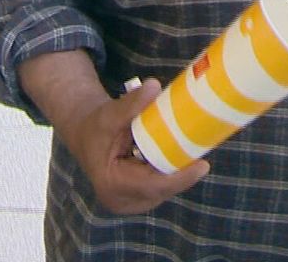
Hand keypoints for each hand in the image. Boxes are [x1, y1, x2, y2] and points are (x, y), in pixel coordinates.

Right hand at [62, 78, 210, 214]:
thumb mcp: (110, 113)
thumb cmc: (95, 125)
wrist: (84, 134)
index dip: (180, 178)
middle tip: (202, 147)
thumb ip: (131, 103)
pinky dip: (171, 173)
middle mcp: (120, 200)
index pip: (154, 186)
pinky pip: (160, 187)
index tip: (203, 166)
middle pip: (162, 189)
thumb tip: (154, 86)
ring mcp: (129, 202)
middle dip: (183, 172)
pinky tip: (181, 154)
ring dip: (178, 172)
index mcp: (112, 184)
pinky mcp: (136, 198)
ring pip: (164, 190)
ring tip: (193, 148)